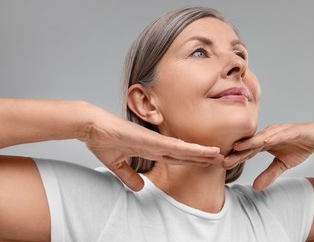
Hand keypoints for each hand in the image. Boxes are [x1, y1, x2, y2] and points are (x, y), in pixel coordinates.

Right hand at [81, 108, 221, 190]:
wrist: (91, 126)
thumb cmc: (103, 140)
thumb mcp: (117, 164)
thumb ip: (129, 176)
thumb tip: (139, 187)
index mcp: (151, 149)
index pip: (177, 157)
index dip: (193, 160)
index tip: (207, 163)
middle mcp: (156, 145)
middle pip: (185, 153)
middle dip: (203, 157)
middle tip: (221, 160)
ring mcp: (155, 141)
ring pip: (184, 149)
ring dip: (202, 153)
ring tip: (219, 155)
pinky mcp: (151, 139)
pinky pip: (174, 146)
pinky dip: (190, 149)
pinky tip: (203, 151)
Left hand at [223, 121, 313, 189]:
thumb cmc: (298, 147)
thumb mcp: (283, 164)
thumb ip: (269, 174)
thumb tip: (255, 188)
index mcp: (264, 142)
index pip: (248, 151)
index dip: (236, 158)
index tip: (223, 166)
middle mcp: (269, 134)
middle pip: (250, 144)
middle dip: (237, 152)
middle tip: (224, 159)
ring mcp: (280, 130)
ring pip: (263, 137)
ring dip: (250, 142)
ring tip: (238, 147)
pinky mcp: (293, 130)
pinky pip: (281, 133)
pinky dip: (273, 137)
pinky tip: (265, 141)